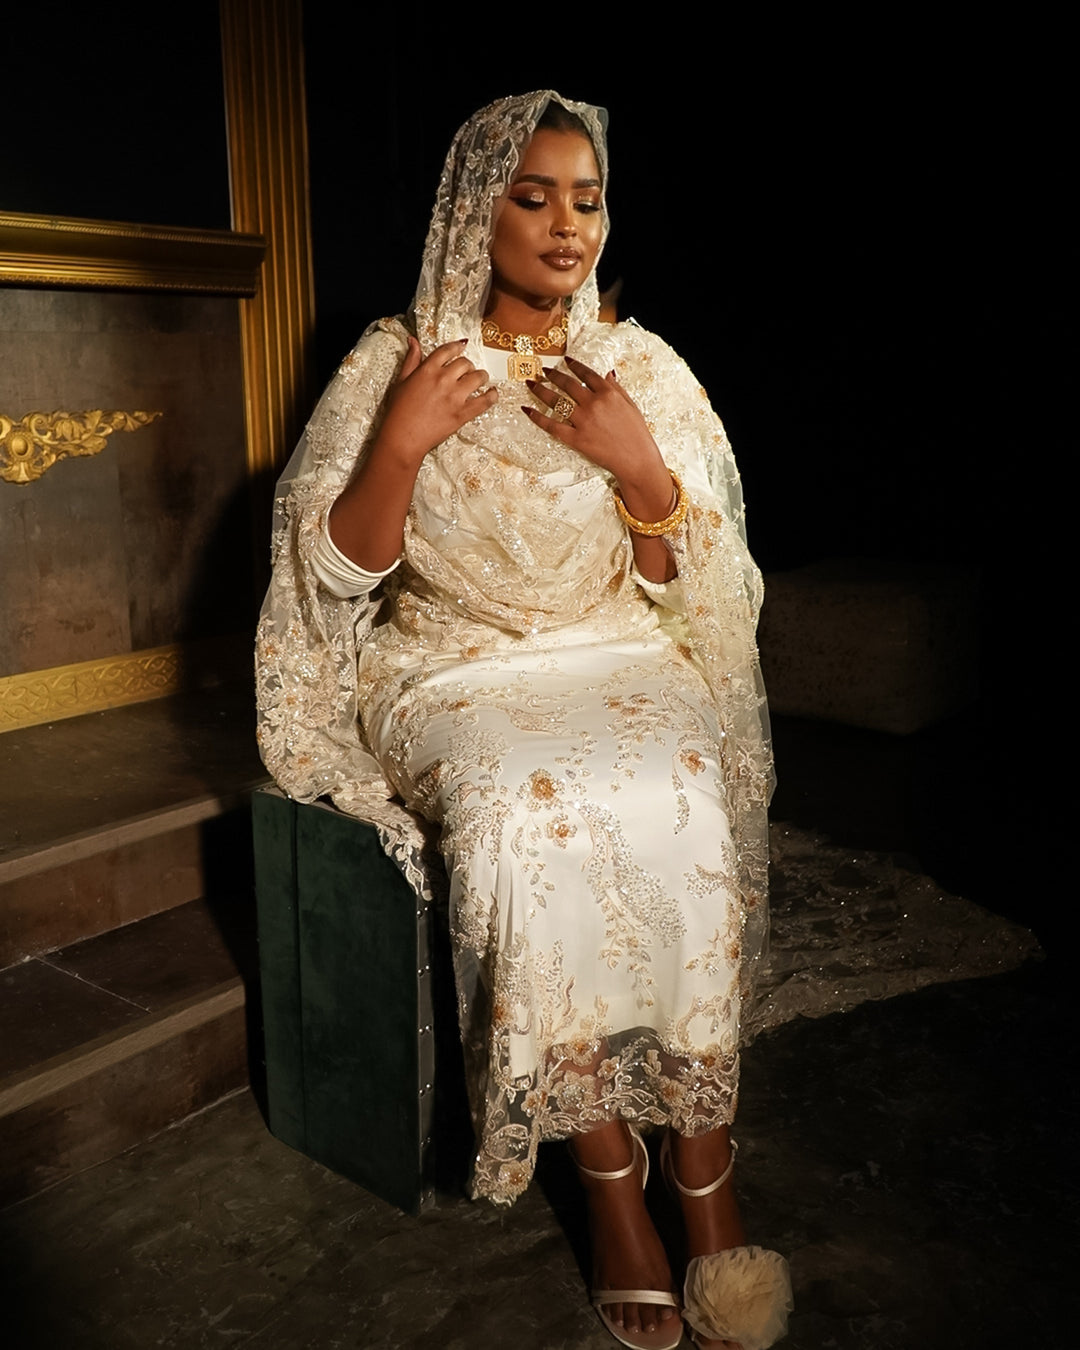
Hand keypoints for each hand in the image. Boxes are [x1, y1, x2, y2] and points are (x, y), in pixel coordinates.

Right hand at [379, 336, 496, 464]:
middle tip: (467, 371)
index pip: (448, 350)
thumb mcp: (401, 381)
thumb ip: (411, 360)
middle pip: (465, 363)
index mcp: (428, 370)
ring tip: (480, 380)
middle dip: (467, 365)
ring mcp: (455, 397)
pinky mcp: (463, 414)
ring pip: (478, 377)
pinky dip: (492, 396)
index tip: (461, 348)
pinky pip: (485, 401)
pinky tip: (493, 393)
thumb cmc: (398, 412)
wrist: (402, 438)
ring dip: (481, 376)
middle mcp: (443, 379)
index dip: (456, 347)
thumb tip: (413, 341)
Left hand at [522, 356, 661, 483]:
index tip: (565, 360)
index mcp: (608, 393)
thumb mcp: (631, 405)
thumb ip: (616, 389)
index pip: (586, 374)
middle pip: (567, 384)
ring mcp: (583, 421)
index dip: (574, 365)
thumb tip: (607, 374)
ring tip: (531, 384)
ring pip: (556, 401)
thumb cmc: (637, 434)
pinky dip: (537, 417)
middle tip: (543, 370)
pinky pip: (552, 426)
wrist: (637, 459)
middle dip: (553, 375)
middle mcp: (593, 404)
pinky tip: (527, 410)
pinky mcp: (576, 439)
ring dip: (540, 390)